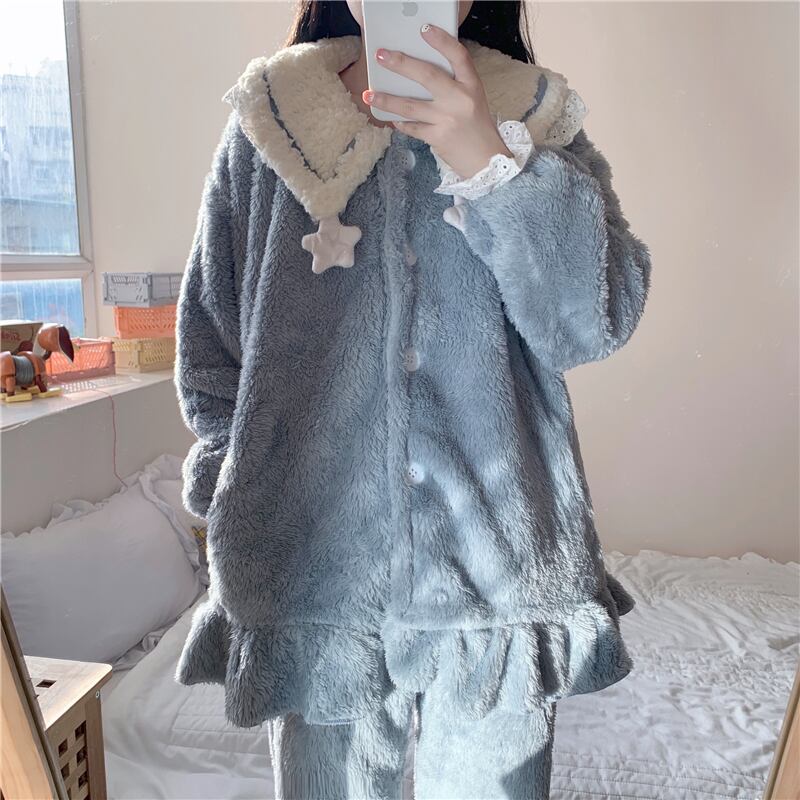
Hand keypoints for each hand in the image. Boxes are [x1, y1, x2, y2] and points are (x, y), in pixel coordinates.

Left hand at [362, 23, 512, 178]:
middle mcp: (460, 100)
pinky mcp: (438, 138)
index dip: (441, 41)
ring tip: (369, 95)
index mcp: (471, 85)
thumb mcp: (473, 99)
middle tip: (381, 55)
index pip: (458, 56)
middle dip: (401, 64)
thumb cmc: (476, 126)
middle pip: (427, 76)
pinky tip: (391, 119)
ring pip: (410, 106)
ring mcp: (447, 119)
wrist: (486, 160)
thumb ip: (453, 84)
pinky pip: (413, 128)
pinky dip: (401, 123)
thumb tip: (418, 71)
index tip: (424, 29)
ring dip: (387, 99)